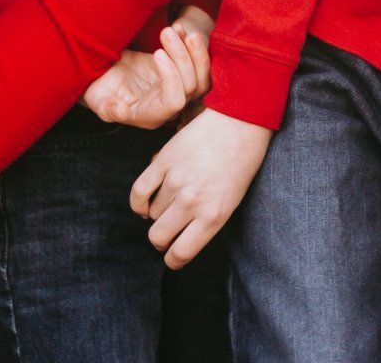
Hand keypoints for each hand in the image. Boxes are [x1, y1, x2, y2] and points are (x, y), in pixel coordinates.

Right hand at [82, 22, 209, 127]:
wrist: (103, 76)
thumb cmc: (99, 91)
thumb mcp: (97, 100)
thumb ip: (108, 108)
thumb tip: (120, 111)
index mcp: (151, 115)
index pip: (175, 101)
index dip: (171, 78)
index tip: (157, 53)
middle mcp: (169, 104)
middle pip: (192, 85)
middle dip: (182, 57)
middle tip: (166, 32)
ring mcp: (177, 88)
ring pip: (201, 75)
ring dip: (194, 50)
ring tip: (178, 28)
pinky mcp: (178, 72)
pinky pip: (196, 62)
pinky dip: (191, 44)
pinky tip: (179, 27)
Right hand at [130, 106, 271, 268]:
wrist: (241, 120)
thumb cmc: (242, 162)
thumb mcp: (233, 200)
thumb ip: (206, 220)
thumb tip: (178, 235)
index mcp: (214, 216)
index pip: (180, 254)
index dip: (172, 259)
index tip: (171, 255)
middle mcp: (193, 202)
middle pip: (159, 236)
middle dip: (161, 238)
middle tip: (168, 230)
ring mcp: (176, 181)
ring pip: (151, 213)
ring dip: (157, 212)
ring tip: (171, 201)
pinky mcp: (163, 161)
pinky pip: (139, 191)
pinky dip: (138, 201)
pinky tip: (145, 202)